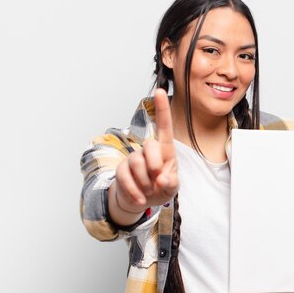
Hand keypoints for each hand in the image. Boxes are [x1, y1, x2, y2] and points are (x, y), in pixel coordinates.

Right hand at [109, 89, 178, 223]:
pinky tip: (141, 199)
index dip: (162, 109)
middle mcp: (148, 151)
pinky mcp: (121, 170)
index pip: (164, 127)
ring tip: (149, 190)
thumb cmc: (161, 188)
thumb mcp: (172, 187)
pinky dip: (135, 192)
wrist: (142, 201)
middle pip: (150, 146)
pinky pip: (125, 178)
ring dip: (145, 182)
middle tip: (158, 180)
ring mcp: (133, 159)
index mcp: (165, 150)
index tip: (161, 91)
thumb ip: (171, 182)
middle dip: (155, 165)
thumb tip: (162, 178)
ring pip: (137, 164)